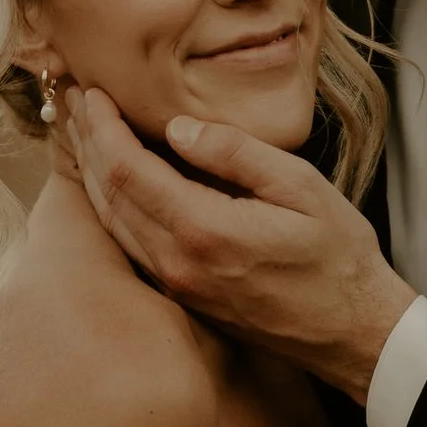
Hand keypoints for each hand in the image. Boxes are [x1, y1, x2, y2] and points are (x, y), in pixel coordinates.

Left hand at [61, 86, 414, 400]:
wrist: (353, 332)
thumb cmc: (338, 258)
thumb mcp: (301, 187)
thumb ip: (235, 154)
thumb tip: (178, 128)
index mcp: (204, 230)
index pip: (128, 170)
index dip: (103, 128)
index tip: (92, 93)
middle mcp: (178, 263)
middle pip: (109, 196)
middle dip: (87, 144)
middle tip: (73, 103)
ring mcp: (177, 285)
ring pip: (112, 223)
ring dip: (92, 175)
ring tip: (81, 134)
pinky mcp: (183, 296)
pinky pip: (130, 245)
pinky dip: (111, 206)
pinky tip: (110, 181)